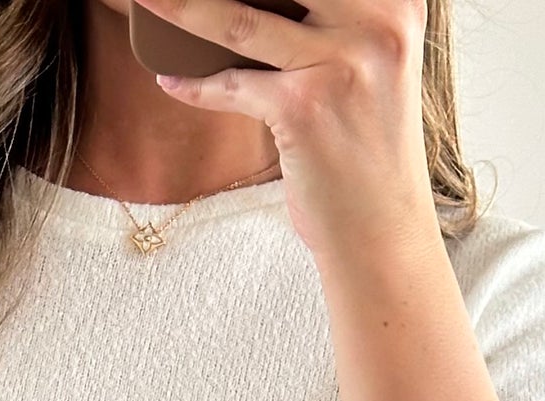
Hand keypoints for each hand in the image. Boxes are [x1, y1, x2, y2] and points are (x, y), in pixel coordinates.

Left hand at [142, 0, 438, 265]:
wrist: (380, 234)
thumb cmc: (366, 153)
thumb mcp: (368, 69)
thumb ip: (330, 23)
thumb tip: (246, 4)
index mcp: (395, 4)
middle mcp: (377, 23)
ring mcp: (341, 63)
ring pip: (238, 19)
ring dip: (180, 9)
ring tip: (149, 1)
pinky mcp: (305, 107)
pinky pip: (231, 83)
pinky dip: (196, 86)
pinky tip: (171, 79)